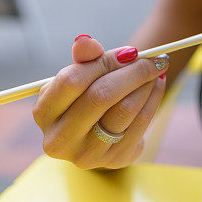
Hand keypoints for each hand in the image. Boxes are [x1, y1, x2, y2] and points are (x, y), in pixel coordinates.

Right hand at [32, 35, 167, 169]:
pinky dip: (153, 100)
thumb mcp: (80, 74)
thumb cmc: (87, 93)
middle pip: (101, 96)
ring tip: (157, 69)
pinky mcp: (114, 160)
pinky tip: (157, 85)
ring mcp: (86, 155)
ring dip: (146, 85)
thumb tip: (84, 41)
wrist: (100, 128)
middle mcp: (59, 139)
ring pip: (124, 110)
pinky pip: (140, 124)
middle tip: (153, 58)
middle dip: (132, 71)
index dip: (105, 62)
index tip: (130, 52)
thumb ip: (84, 57)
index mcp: (44, 112)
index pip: (72, 80)